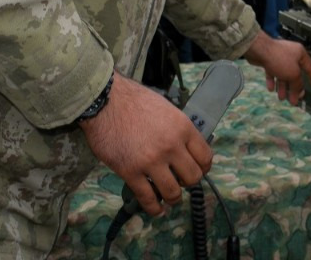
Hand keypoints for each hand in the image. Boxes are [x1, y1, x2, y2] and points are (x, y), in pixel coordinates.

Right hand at [80, 71, 210, 216]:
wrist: (105, 101)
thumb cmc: (135, 101)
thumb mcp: (167, 109)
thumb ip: (178, 129)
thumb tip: (185, 146)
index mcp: (183, 129)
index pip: (205, 157)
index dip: (204, 168)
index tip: (198, 170)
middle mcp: (171, 147)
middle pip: (193, 177)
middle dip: (188, 182)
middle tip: (181, 181)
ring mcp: (151, 161)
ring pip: (173, 192)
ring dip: (173, 198)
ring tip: (170, 197)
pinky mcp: (131, 172)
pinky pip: (147, 197)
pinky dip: (154, 208)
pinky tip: (156, 209)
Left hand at [243, 30, 310, 104]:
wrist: (259, 50)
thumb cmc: (277, 56)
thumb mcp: (293, 74)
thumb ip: (298, 84)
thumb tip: (300, 92)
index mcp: (300, 54)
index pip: (310, 68)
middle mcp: (290, 55)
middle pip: (295, 74)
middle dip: (294, 87)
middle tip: (295, 98)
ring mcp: (279, 57)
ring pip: (283, 75)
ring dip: (283, 87)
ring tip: (282, 97)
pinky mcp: (268, 60)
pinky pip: (273, 73)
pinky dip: (273, 81)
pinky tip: (272, 88)